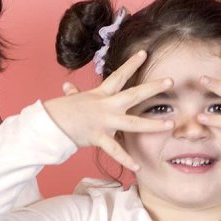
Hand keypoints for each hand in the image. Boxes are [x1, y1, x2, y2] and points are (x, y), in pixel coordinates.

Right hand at [42, 50, 173, 171]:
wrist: (49, 123)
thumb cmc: (60, 112)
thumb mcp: (71, 101)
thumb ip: (74, 95)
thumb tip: (67, 87)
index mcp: (100, 95)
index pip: (119, 75)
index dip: (131, 63)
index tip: (145, 53)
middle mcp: (106, 106)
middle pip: (134, 94)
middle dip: (153, 88)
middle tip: (171, 81)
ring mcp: (104, 121)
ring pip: (133, 123)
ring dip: (152, 124)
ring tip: (170, 125)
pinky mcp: (99, 137)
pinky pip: (115, 150)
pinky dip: (126, 160)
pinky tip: (138, 168)